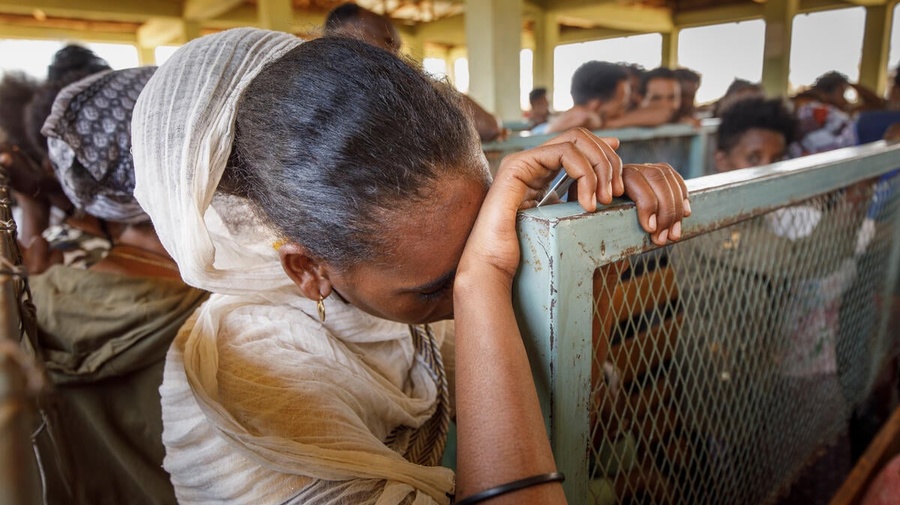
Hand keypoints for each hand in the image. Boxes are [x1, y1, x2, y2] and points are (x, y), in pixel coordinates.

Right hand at [459, 128, 689, 285]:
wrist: (493, 264)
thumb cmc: (524, 252)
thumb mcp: (561, 221)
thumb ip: (576, 201)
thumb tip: (604, 189)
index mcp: (540, 171)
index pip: (578, 143)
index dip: (604, 150)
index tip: (621, 170)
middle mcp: (531, 161)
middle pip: (581, 136)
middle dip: (607, 160)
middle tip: (615, 192)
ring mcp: (523, 160)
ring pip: (575, 140)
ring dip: (599, 168)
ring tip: (604, 200)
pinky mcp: (517, 165)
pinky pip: (563, 153)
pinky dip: (585, 174)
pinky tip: (587, 202)